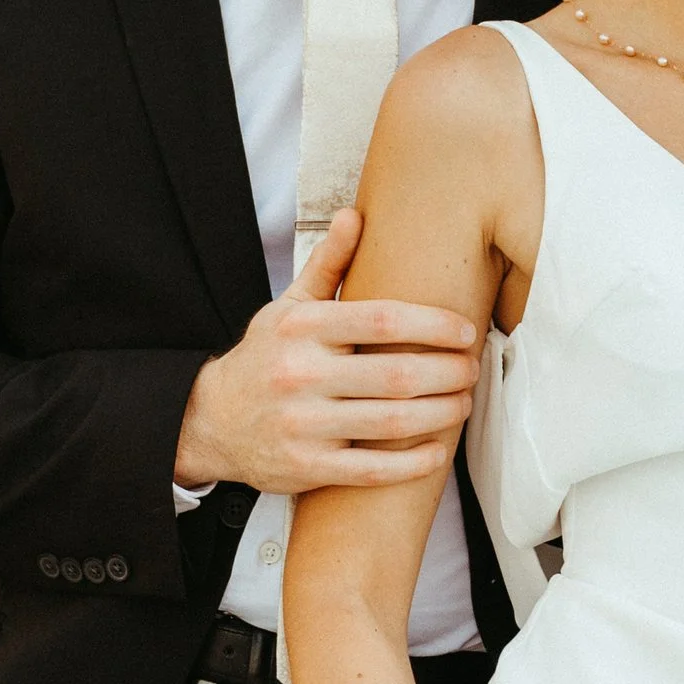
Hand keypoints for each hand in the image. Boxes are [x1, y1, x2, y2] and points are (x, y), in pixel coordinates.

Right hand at [174, 211, 481, 497]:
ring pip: (391, 423)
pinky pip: (372, 470)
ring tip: (464, 403)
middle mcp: (301, 375)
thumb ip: (326, 264)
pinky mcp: (307, 467)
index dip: (433, 326)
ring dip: (441, 414)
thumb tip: (354, 214)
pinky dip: (412, 463)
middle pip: (395, 374)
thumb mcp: (289, 307)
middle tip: (473, 370)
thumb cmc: (265, 358)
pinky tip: (438, 451)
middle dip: (448, 373)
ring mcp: (304, 425)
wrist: (210, 421)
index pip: (382, 320)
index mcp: (303, 329)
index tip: (465, 331)